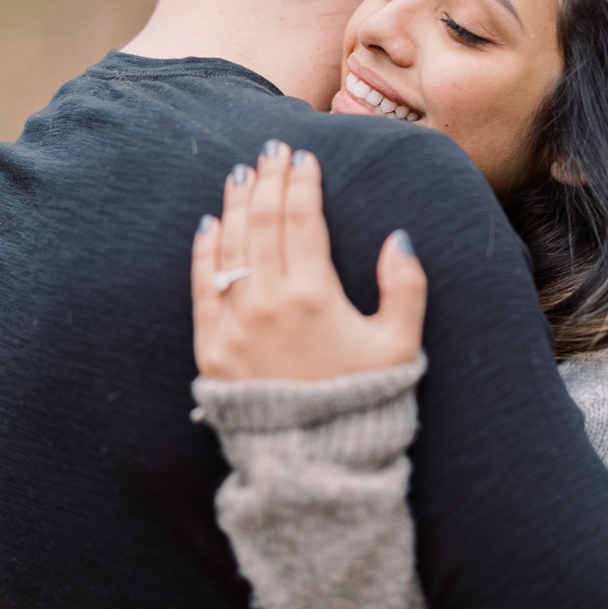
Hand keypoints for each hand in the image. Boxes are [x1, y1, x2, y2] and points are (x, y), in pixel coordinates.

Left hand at [191, 142, 426, 381]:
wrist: (314, 458)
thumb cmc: (364, 399)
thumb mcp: (401, 345)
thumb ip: (405, 288)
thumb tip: (398, 238)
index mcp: (315, 295)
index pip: (302, 221)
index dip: (302, 184)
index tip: (304, 156)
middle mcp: (269, 301)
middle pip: (263, 223)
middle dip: (268, 181)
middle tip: (272, 151)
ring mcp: (235, 323)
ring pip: (230, 246)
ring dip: (235, 204)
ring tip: (242, 175)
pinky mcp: (212, 346)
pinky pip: (203, 285)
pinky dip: (205, 250)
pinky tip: (210, 224)